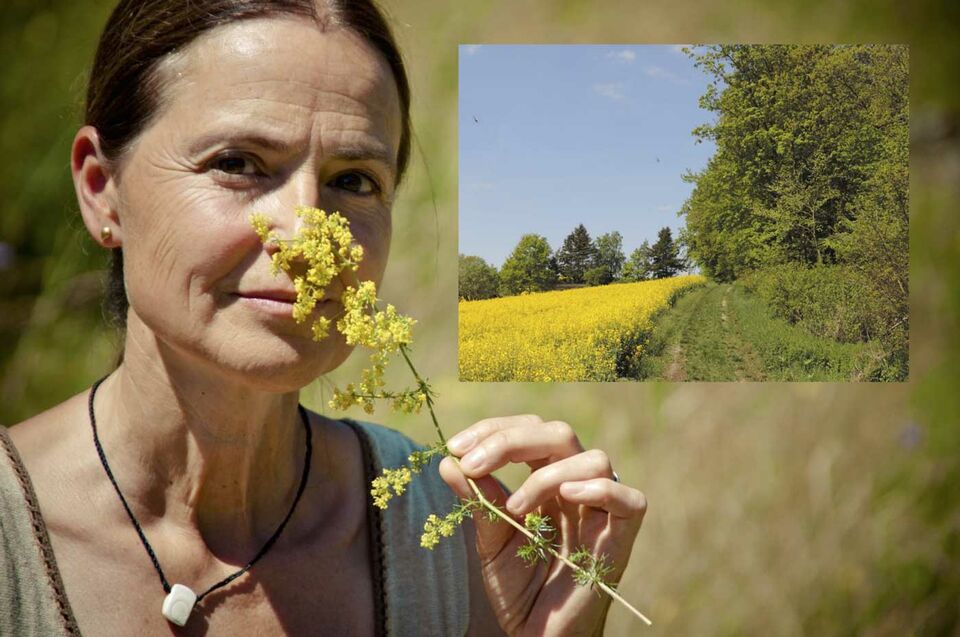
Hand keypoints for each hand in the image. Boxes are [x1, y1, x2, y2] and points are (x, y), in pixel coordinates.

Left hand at [439, 415, 646, 635]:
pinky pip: (629, 500)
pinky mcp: (620, 539)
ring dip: (546, 474)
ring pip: (593, 459)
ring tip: (516, 508)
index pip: (527, 430)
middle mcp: (575, 486)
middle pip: (558, 434)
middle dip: (511, 440)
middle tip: (474, 464)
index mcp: (545, 479)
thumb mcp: (490, 541)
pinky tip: (567, 497)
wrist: (538, 636)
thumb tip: (447, 462)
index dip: (493, 430)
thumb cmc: (519, 588)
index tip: (455, 448)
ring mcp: (600, 511)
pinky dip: (599, 490)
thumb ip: (478, 500)